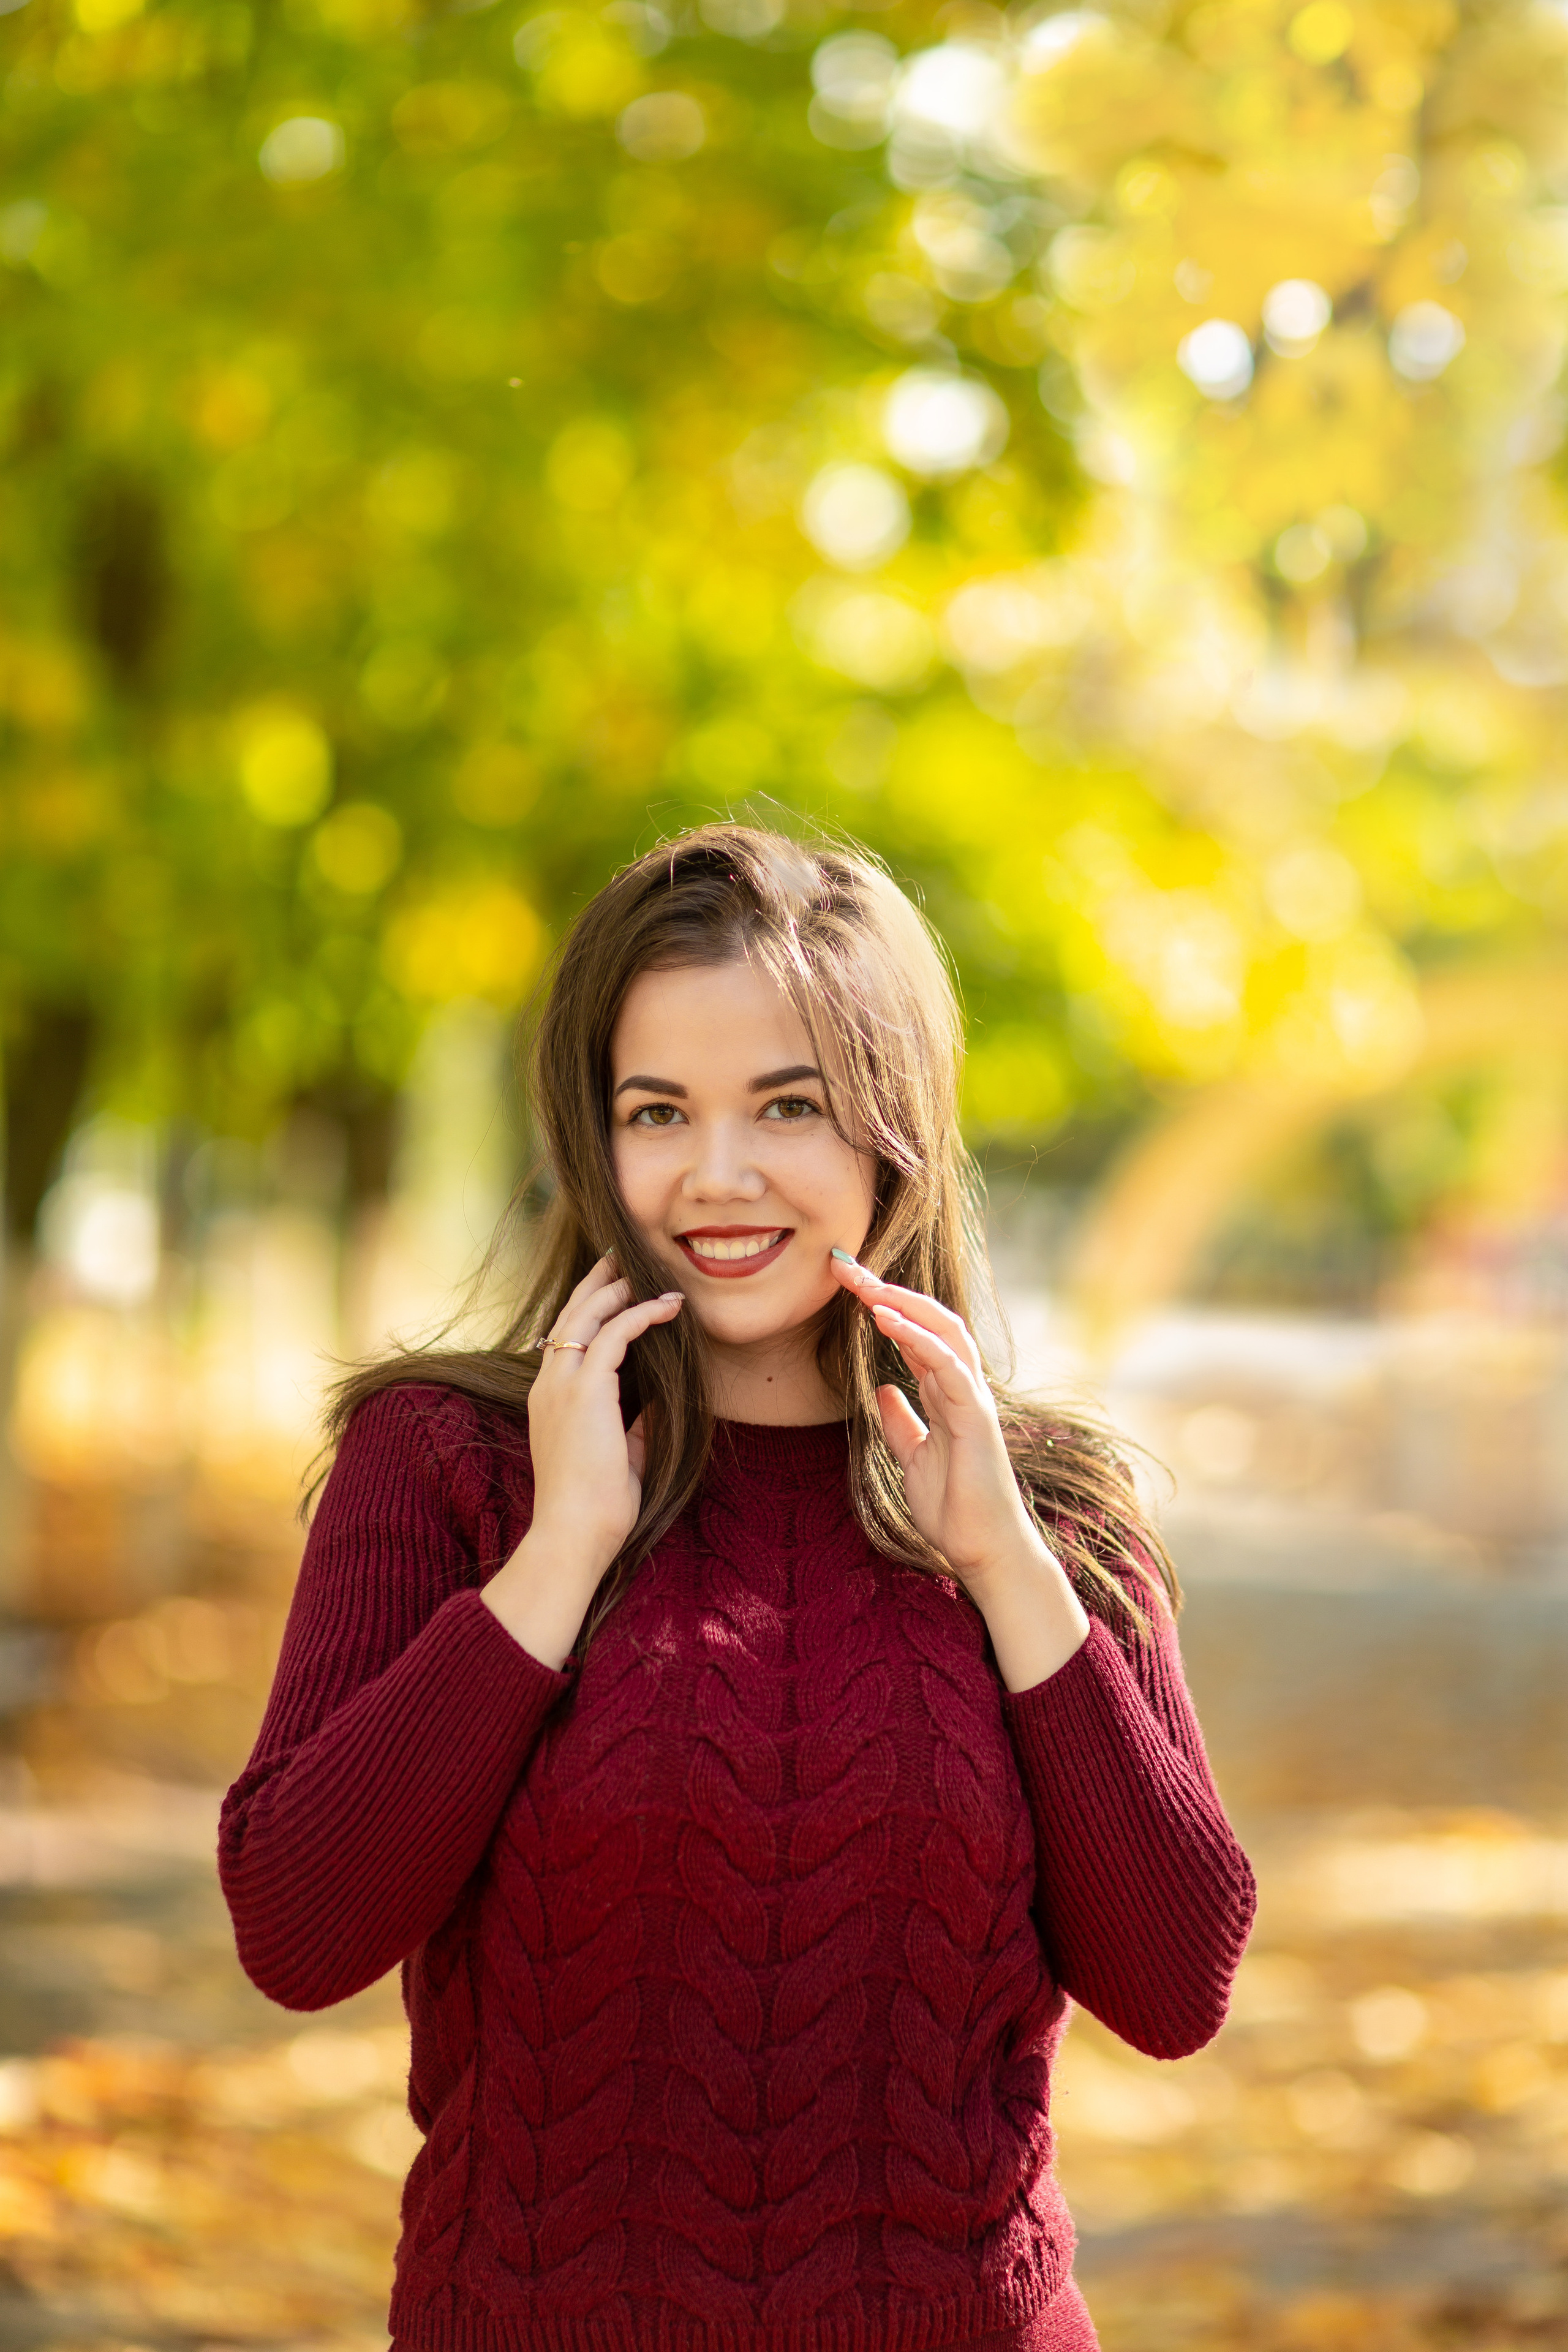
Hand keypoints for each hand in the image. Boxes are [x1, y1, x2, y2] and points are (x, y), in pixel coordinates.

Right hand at [481, 1255, 682, 1667]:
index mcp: (550, 1398)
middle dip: (598, 1282)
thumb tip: (657, 1404)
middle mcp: (549, 1384)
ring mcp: (561, 1385)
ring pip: (588, 1315)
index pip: (565, 1337)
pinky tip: (666, 1306)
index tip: (612, 1286)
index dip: (588, 1306)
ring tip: (647, 1270)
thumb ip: (633, 1425)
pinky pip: (615, 1334)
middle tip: (621, 1256)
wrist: (573, 1535)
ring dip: (619, 1289)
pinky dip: (641, 1314)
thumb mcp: (619, 1454)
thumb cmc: (597, 1507)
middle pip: (571, 1314)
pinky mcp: (584, 1391)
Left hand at [830, 1252, 1089, 1687]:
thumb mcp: (911, 1457)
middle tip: (847, 1267)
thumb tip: (881, 1391)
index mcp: (946, 1393)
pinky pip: (948, 1365)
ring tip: (864, 1282)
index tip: (847, 1285)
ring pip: (943, 1331)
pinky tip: (885, 1319)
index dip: (884, 1306)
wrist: (980, 1549)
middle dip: (889, 1290)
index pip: (915, 1335)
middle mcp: (963, 1387)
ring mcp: (973, 1399)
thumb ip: (900, 1422)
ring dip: (902, 1302)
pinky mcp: (976, 1416)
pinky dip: (917, 1337)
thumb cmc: (952, 1507)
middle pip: (929, 1321)